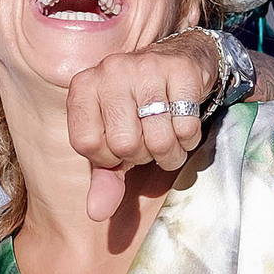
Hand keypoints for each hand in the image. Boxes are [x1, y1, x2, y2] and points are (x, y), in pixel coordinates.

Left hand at [67, 30, 218, 220]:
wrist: (177, 61)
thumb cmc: (138, 108)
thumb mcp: (114, 140)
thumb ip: (104, 177)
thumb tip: (96, 213)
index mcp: (83, 87)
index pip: (86, 144)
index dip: (108, 157)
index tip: (120, 147)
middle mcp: (110, 70)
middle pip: (125, 144)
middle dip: (143, 155)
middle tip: (149, 141)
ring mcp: (145, 66)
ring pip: (159, 139)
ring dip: (170, 152)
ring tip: (169, 138)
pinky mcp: (179, 70)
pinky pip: (186, 127)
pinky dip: (189, 138)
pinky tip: (184, 123)